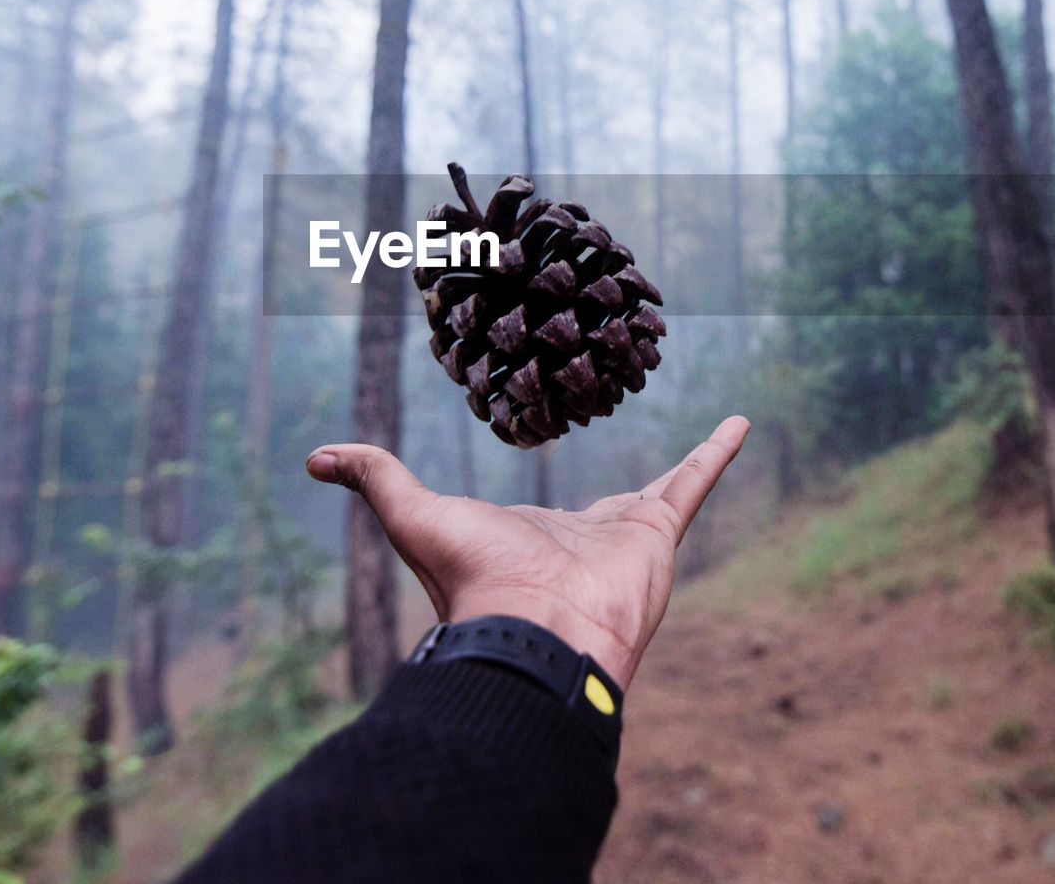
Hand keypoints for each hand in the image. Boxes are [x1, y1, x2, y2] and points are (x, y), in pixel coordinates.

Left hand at [306, 416, 749, 690]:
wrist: (530, 630)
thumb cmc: (470, 579)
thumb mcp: (411, 516)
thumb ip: (374, 480)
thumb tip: (314, 456)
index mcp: (535, 542)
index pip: (550, 517)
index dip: (551, 508)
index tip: (549, 504)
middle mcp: (587, 541)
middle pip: (614, 508)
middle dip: (634, 496)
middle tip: (648, 484)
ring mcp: (627, 537)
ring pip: (666, 488)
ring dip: (691, 466)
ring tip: (714, 440)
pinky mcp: (658, 530)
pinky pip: (695, 481)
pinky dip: (718, 453)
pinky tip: (740, 424)